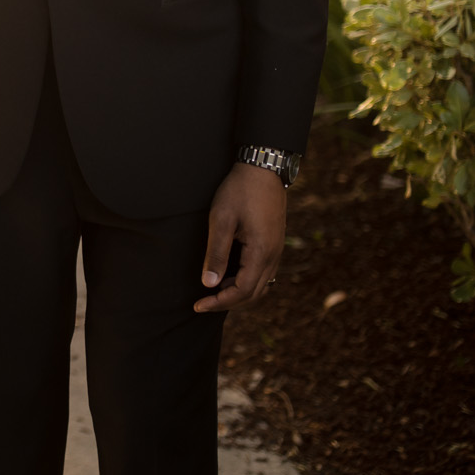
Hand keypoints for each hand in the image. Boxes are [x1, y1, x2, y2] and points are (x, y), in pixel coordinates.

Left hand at [192, 161, 285, 312]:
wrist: (263, 168)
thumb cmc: (239, 191)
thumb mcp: (221, 220)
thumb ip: (216, 253)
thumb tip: (209, 284)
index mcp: (261, 252)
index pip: (242, 291)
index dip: (219, 302)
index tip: (197, 305)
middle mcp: (273, 256)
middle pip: (253, 294)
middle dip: (228, 303)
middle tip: (202, 303)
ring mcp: (276, 250)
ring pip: (260, 285)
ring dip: (237, 293)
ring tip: (212, 291)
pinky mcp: (274, 244)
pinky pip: (263, 273)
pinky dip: (246, 282)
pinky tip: (228, 276)